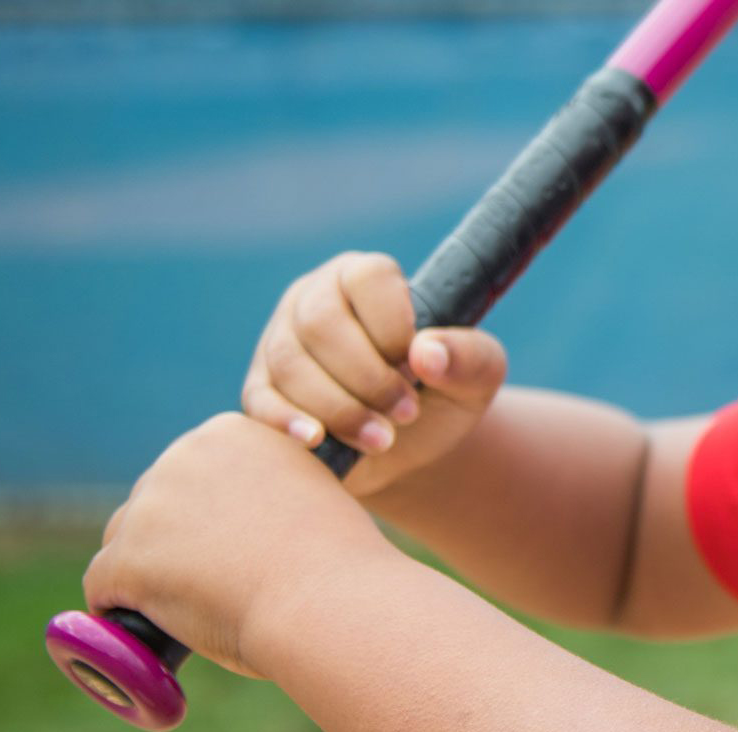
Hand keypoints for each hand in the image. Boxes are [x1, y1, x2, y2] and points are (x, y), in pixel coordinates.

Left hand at [82, 412, 402, 678]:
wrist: (329, 602)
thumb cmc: (336, 564)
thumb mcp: (310, 495)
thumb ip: (271, 490)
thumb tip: (248, 521)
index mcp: (231, 433)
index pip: (192, 474)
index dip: (205, 515)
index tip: (229, 546)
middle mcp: (183, 455)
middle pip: (153, 503)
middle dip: (170, 541)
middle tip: (208, 585)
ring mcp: (150, 507)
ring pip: (122, 542)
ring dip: (143, 572)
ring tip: (181, 609)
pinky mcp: (126, 558)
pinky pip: (102, 586)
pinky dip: (119, 609)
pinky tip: (145, 630)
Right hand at [242, 252, 508, 497]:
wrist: (409, 447)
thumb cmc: (442, 395)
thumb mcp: (477, 376)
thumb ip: (468, 357)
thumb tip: (427, 354)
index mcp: (366, 279)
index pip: (368, 278)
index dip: (393, 326)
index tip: (419, 367)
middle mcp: (314, 299)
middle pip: (320, 323)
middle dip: (368, 377)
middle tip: (406, 413)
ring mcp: (279, 341)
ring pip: (289, 363)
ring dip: (340, 407)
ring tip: (383, 439)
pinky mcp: (261, 388)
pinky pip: (261, 399)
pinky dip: (288, 421)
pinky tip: (317, 440)